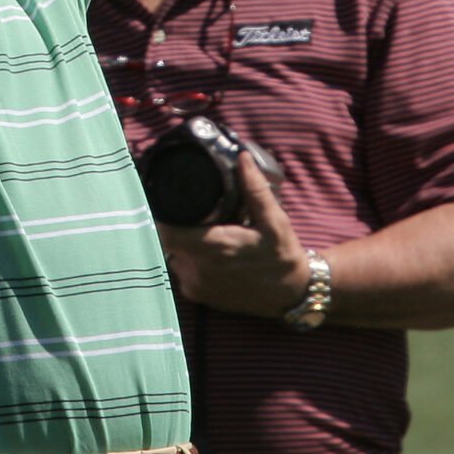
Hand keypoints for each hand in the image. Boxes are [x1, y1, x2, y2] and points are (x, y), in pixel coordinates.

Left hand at [155, 156, 309, 320]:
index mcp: (215, 249)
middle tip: (196, 213)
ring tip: (206, 231)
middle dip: (178, 224)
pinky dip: (191, 259)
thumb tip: (242, 157)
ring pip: (174, 254)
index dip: (163, 216)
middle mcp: (200, 270)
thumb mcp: (274, 220)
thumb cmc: (283, 256)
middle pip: (169, 240)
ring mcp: (197, 286)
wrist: (291, 294)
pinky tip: (209, 252)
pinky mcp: (199, 296)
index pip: (168, 232)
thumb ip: (255, 189)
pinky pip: (183, 270)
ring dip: (185, 242)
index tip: (169, 200)